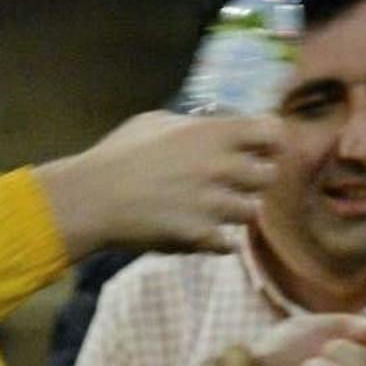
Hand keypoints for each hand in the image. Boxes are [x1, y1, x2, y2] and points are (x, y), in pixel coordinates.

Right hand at [34, 111, 282, 259]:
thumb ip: (193, 124)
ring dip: (236, 210)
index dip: (270, 140)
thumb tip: (212, 124)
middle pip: (269, 175)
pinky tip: (200, 231)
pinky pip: (229, 243)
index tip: (261, 147)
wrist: (93, 198)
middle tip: (234, 182)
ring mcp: (213, 204)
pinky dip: (218, 240)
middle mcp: (221, 167)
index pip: (272, 132)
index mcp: (213, 133)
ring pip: (252, 211)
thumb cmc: (119, 154)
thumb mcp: (157, 122)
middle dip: (254, 179)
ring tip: (212, 208)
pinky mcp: (201, 236)